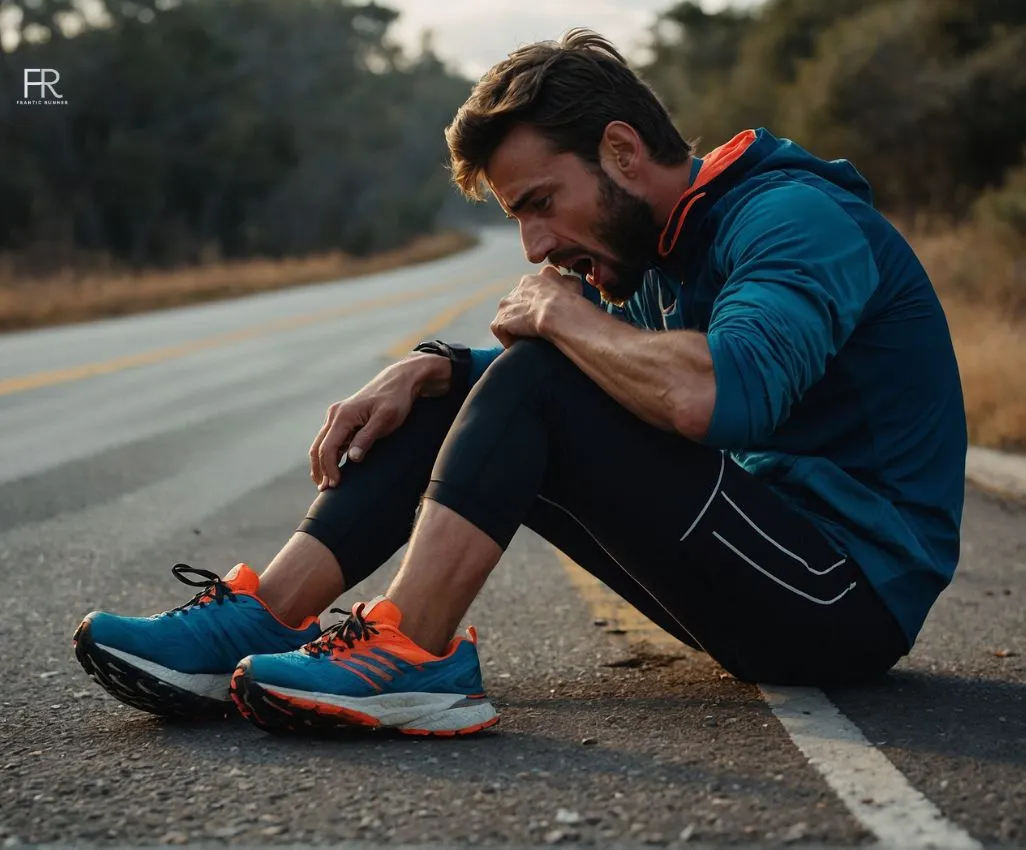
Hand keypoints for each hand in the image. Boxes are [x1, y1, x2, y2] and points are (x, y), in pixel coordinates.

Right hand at [309, 361, 423, 489]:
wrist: (401, 380)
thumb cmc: (396, 400)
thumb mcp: (386, 419)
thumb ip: (367, 438)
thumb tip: (352, 458)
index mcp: (343, 415)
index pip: (328, 448)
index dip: (329, 469)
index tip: (335, 485)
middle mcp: (335, 414)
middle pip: (319, 447)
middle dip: (320, 470)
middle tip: (325, 491)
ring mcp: (338, 416)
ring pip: (322, 444)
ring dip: (322, 464)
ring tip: (327, 484)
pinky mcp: (344, 419)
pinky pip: (331, 440)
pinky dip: (330, 455)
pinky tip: (334, 469)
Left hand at [490, 266, 581, 347]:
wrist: (559, 315)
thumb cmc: (570, 304)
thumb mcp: (574, 285)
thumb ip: (568, 281)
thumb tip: (569, 283)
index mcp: (536, 279)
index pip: (530, 288)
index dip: (535, 302)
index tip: (540, 313)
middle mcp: (519, 287)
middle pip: (517, 302)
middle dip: (522, 314)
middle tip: (533, 328)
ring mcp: (508, 303)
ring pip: (507, 315)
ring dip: (513, 327)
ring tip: (525, 338)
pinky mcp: (502, 319)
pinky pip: (500, 329)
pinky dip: (508, 338)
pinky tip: (518, 346)